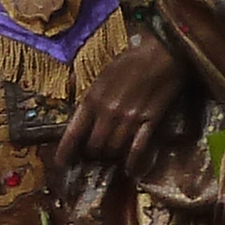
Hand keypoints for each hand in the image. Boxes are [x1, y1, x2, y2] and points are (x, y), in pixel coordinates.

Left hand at [52, 36, 193, 179]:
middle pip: (95, 147)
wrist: (162, 54)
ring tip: (112, 155)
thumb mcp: (102, 76)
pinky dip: (133, 162)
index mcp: (92, 99)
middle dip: (93, 153)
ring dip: (112, 155)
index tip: (62, 164)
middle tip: (96, 154)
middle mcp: (108, 112)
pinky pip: (138, 149)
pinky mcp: (149, 123)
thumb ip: (92, 98)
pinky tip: (130, 170)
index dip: (65, 152)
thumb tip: (82, 118)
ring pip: (114, 150)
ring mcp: (129, 119)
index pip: (73, 133)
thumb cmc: (131, 61)